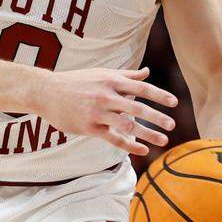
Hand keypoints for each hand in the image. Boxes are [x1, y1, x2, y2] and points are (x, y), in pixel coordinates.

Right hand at [33, 67, 177, 154]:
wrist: (46, 92)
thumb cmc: (76, 81)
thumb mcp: (101, 74)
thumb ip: (126, 75)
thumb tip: (148, 72)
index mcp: (110, 80)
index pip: (140, 88)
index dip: (159, 95)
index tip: (175, 103)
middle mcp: (106, 95)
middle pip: (137, 107)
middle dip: (157, 117)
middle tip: (172, 125)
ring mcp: (97, 112)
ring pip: (127, 125)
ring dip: (147, 134)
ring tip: (163, 141)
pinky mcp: (89, 127)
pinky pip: (113, 138)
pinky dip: (129, 145)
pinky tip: (142, 150)